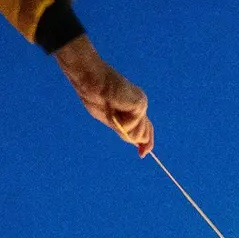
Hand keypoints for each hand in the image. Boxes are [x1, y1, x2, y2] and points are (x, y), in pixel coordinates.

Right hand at [54, 36, 153, 155]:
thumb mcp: (112, 120)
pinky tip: (113, 108)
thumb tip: (139, 143)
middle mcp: (141, 105)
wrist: (91, 82)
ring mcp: (142, 105)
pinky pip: (131, 127)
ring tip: (112, 111)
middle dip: (128, 134)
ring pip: (137, 134)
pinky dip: (120, 122)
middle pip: (143, 135)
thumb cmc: (96, 97)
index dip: (147, 143)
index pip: (147, 129)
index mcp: (134, 108)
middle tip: (113, 116)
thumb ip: (125, 130)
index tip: (142, 155)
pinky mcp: (140, 105)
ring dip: (122, 128)